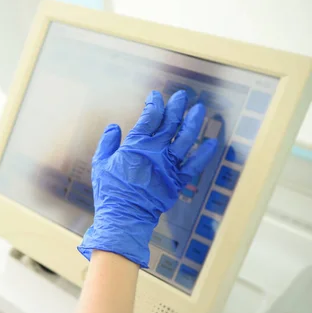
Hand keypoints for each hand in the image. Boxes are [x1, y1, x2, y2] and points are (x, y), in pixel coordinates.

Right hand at [78, 90, 217, 267]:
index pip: (150, 117)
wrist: (124, 216)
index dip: (154, 104)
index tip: (155, 96)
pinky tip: (212, 142)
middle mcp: (156, 152)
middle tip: (182, 96)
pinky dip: (204, 154)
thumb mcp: (100, 163)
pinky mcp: (177, 181)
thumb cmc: (110, 191)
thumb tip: (114, 127)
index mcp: (136, 145)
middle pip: (170, 123)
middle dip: (176, 107)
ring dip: (193, 122)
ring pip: (186, 139)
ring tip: (199, 109)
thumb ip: (107, 143)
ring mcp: (169, 166)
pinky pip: (195, 165)